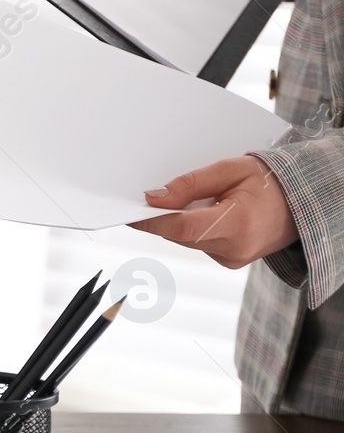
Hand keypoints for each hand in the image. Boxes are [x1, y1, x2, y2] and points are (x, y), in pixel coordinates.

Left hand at [130, 155, 298, 268]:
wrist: (302, 202)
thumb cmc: (270, 181)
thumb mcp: (231, 170)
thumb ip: (191, 184)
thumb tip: (155, 197)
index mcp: (238, 225)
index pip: (182, 227)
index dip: (152, 220)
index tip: (129, 213)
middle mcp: (235, 249)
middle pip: (180, 234)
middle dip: (163, 216)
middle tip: (148, 197)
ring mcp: (233, 259)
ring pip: (187, 240)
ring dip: (179, 221)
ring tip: (188, 199)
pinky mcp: (230, 262)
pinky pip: (198, 243)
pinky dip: (192, 228)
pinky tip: (203, 212)